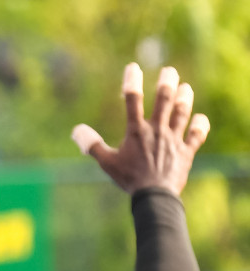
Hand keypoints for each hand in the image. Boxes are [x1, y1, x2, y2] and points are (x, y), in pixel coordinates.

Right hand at [72, 63, 209, 195]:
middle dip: (167, 83)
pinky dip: (199, 126)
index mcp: (137, 131)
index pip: (132, 100)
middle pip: (164, 100)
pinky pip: (196, 136)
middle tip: (169, 71)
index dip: (132, 82)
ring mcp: (174, 140)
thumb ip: (91, 145)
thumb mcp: (106, 163)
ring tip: (185, 88)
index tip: (133, 67)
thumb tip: (76, 130)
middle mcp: (157, 130)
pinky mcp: (186, 152)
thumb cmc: (128, 179)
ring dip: (184, 99)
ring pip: (181, 113)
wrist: (154, 196)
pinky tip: (200, 118)